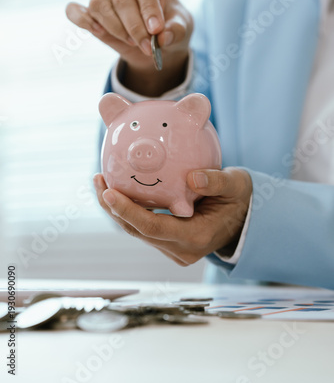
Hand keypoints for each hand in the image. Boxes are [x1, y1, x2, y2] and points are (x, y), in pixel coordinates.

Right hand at [66, 0, 192, 95]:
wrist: (156, 42)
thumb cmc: (169, 26)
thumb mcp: (182, 28)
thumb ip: (176, 30)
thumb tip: (162, 37)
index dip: (149, 9)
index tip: (156, 30)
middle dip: (134, 27)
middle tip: (147, 47)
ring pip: (100, 5)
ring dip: (115, 28)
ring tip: (132, 42)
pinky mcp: (91, 10)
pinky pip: (75, 10)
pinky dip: (81, 20)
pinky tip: (97, 31)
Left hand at [93, 168, 252, 265]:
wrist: (244, 218)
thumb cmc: (240, 198)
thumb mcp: (235, 185)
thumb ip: (216, 181)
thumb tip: (192, 178)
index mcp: (196, 238)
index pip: (154, 228)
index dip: (128, 211)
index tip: (108, 192)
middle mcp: (181, 250)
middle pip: (138, 231)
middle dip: (113, 209)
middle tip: (98, 181)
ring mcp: (174, 250)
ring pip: (137, 231)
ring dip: (116, 210)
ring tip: (101, 182)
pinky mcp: (169, 243)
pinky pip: (143, 228)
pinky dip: (129, 211)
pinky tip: (118, 190)